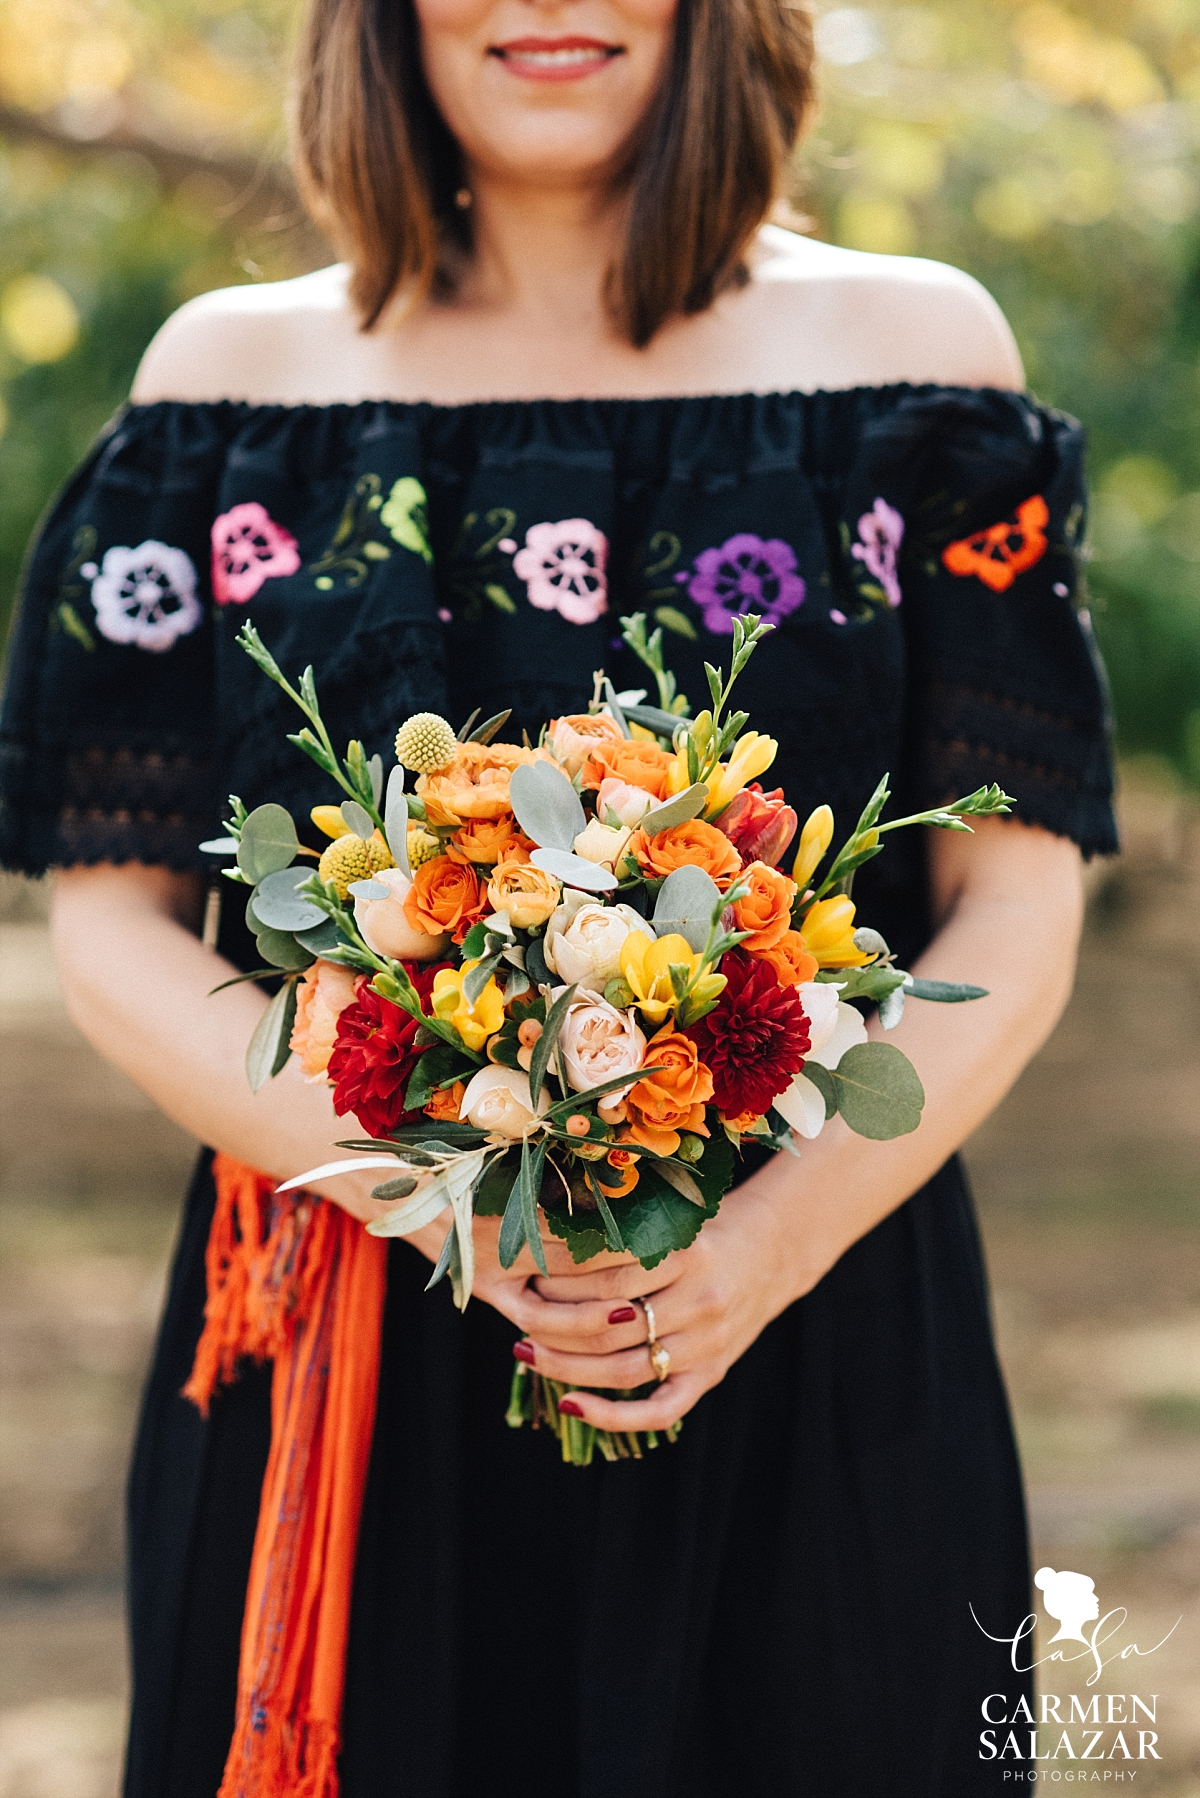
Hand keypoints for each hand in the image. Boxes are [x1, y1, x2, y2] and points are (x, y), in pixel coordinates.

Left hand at [492, 1152, 816, 1433]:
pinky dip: (612, 1416)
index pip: (606, 1271)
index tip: (524, 1270)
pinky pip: (658, 1410)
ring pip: (623, 1369)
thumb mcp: (673, 1216)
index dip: (558, 1275)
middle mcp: (700, 1300)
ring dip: (566, 1366)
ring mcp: (707, 1344)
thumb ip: (623, 1229)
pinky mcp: (711, 1375)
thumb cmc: (707, 1228)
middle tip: (516, 1312)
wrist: (773, 1252)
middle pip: (608, 1324)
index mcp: (688, 1253)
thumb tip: (544, 1231)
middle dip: (550, 1322)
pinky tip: (571, 1405)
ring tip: (526, 1352)